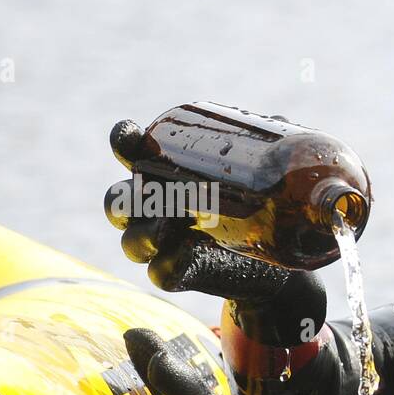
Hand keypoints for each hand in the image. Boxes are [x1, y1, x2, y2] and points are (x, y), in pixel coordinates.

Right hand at [103, 118, 308, 304]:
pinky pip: (159, 273)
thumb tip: (276, 121)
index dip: (123, 142)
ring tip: (168, 227)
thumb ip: (262, 148)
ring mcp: (163, 244)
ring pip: (132, 240)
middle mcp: (154, 207)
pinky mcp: (179, 273)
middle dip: (127, 198)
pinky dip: (168, 265)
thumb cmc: (257, 204)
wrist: (273, 262)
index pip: (129, 152)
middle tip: (152, 195)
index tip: (130, 137)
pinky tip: (185, 255)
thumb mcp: (260, 173)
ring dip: (144, 235)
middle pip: (117, 201)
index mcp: (164, 172)